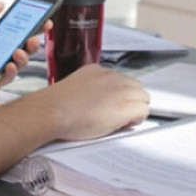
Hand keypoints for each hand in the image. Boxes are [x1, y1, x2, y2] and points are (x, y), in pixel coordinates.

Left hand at [0, 1, 36, 96]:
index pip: (17, 30)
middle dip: (33, 41)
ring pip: (18, 63)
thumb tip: (0, 3)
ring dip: (24, 56)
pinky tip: (10, 64)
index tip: (44, 21)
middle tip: (37, 37)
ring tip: (20, 51)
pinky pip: (6, 78)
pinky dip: (11, 71)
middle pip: (22, 46)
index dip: (32, 26)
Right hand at [33, 65, 150, 141]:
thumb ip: (91, 89)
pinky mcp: (124, 106)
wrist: (52, 111)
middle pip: (136, 87)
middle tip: (120, 115)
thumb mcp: (75, 88)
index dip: (120, 95)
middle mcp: (111, 77)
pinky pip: (143, 110)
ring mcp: (119, 90)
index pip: (121, 80)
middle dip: (131, 100)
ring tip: (122, 121)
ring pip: (143, 98)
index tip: (113, 105)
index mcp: (98, 71)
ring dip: (136, 108)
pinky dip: (138, 118)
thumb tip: (100, 101)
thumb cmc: (55, 106)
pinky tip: (126, 124)